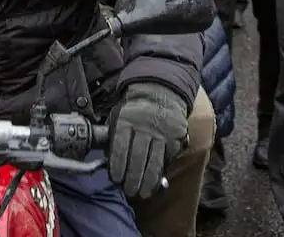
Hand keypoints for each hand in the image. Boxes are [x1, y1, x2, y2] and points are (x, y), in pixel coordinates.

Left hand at [109, 83, 187, 198]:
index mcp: (126, 121)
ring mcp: (162, 133)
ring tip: (142, 194)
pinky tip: (155, 182)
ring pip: (154, 162)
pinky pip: (168, 159)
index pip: (120, 148)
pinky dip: (161, 172)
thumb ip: (112, 136)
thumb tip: (107, 161)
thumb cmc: (133, 109)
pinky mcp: (176, 138)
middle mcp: (144, 127)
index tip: (116, 179)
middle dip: (132, 179)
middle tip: (129, 191)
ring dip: (147, 182)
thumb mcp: (118, 115)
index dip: (117, 166)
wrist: (159, 90)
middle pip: (137, 159)